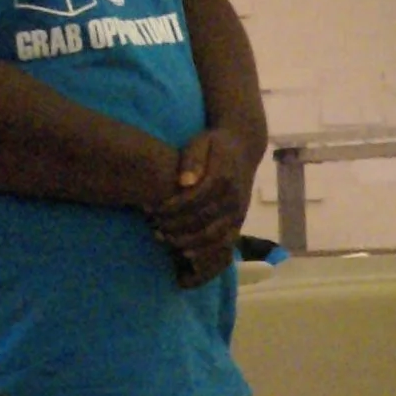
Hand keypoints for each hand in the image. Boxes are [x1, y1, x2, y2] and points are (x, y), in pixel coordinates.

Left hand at [151, 124, 258, 285]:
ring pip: (214, 236)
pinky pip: (225, 243)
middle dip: (176, 227)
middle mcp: (234, 197)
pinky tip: (186, 254)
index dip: (171, 207)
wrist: (244, 148)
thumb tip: (184, 181)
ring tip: (166, 240)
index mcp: (223, 177)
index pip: (194, 198)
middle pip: (202, 220)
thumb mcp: (202, 142)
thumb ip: (193, 159)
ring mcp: (239, 211)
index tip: (151, 210)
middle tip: (154, 229)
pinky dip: (206, 252)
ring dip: (189, 242)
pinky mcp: (240, 221)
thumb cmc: (215, 144)